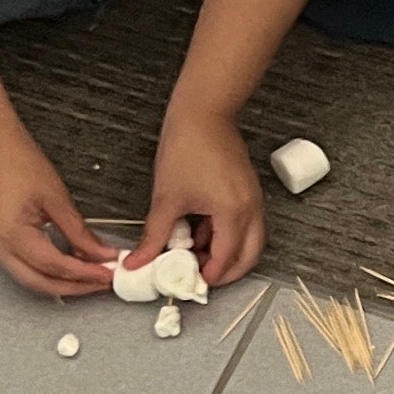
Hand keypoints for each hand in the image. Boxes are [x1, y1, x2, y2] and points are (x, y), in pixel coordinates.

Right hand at [0, 125, 120, 297]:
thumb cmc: (15, 160)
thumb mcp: (56, 197)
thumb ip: (79, 231)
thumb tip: (99, 253)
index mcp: (12, 234)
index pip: (55, 266)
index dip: (85, 274)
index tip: (107, 274)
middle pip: (41, 284)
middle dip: (74, 287)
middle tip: (101, 282)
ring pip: (31, 279)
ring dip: (61, 282)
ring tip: (89, 275)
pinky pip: (23, 267)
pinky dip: (46, 271)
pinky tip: (66, 264)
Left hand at [141, 104, 265, 284]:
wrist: (203, 112)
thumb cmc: (188, 146)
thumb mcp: (166, 198)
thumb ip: (153, 236)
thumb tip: (139, 261)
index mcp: (233, 214)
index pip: (224, 261)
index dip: (206, 276)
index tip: (186, 281)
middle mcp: (251, 210)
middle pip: (247, 258)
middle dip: (225, 272)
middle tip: (198, 275)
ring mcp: (253, 200)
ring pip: (248, 242)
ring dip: (225, 252)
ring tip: (194, 250)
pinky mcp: (249, 191)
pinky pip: (245, 224)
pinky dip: (227, 234)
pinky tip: (200, 229)